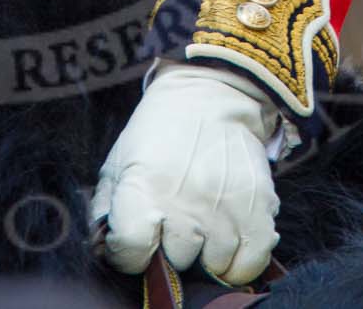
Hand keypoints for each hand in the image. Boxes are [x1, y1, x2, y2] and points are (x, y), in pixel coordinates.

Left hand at [90, 61, 281, 284]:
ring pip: (213, 267)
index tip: (137, 240)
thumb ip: (105, 210)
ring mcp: (224, 210)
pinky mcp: (258, 211)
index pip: (131, 252)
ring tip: (201, 226)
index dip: (129, 253)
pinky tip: (227, 242)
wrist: (211, 96)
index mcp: (143, 188)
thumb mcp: (120, 161)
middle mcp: (184, 204)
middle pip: (175, 263)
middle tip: (173, 221)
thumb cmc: (158, 133)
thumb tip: (104, 251)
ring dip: (205, 254)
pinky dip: (238, 262)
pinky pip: (249, 265)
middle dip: (170, 248)